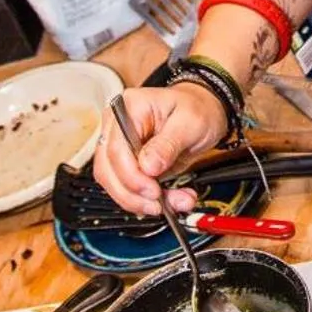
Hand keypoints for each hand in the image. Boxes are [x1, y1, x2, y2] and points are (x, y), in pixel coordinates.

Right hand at [90, 83, 228, 217]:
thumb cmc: (197, 108)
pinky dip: (147, 200)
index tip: (153, 191)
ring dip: (140, 201)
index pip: (116, 148)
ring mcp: (120, 145)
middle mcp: (118, 126)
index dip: (131, 176)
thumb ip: (167, 144)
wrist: (203, 112)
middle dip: (132, 194)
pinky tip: (170, 200)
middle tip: (158, 204)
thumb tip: (148, 166)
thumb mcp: (190, 123)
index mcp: (130, 108)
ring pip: (114, 183)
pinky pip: (128, 188)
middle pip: (107, 169)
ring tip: (171, 203)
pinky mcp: (128, 163)